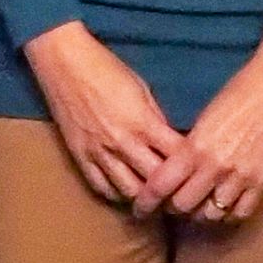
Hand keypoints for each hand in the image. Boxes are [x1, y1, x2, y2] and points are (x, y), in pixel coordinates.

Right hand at [24, 22, 184, 213]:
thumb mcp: (142, 89)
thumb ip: (156, 120)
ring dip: (145, 199)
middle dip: (171, 191)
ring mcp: (99, 152)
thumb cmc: (106, 69)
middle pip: (155, 182)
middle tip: (181, 196)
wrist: (64, 62)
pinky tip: (127, 194)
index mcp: (143, 122)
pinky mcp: (80, 156)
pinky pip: (101, 187)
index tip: (198, 174)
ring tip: (156, 201)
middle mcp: (123, 142)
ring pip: (129, 192)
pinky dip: (117, 195)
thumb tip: (170, 143)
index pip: (177, 157)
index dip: (191, 168)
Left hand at [152, 32, 262, 222]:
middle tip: (169, 204)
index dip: (146, 201)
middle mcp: (216, 166)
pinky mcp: (262, 181)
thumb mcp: (203, 118)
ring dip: (199, 214)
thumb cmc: (238, 92)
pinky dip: (227, 215)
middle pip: (183, 206)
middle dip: (171, 208)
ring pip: (211, 215)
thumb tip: (172, 169)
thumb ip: (187, 147)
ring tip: (196, 206)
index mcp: (195, 146)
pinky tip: (221, 207)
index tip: (140, 207)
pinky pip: (240, 213)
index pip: (161, 185)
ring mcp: (241, 177)